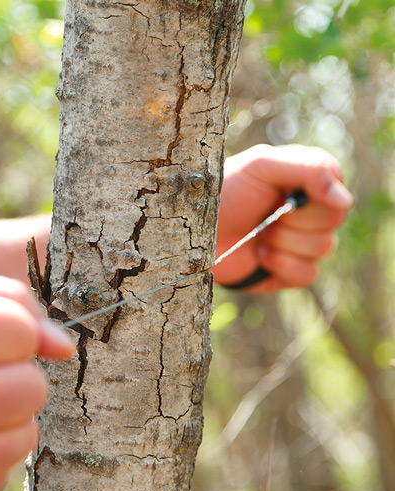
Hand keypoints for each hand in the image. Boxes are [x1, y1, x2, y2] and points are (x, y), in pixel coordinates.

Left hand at [214, 144, 352, 291]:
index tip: (285, 196)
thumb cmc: (224, 191)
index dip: (315, 197)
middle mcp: (309, 212)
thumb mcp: (261, 165)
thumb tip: (345, 202)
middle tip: (265, 214)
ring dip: (282, 241)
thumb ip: (306, 169)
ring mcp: (301, 243)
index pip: (338, 191)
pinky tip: (260, 255)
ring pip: (322, 248)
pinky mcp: (289, 272)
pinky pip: (307, 275)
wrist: (194, 230)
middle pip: (332, 221)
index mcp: (308, 182)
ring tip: (258, 233)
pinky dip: (282, 265)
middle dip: (292, 219)